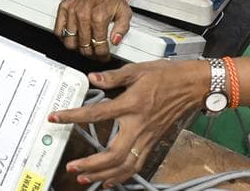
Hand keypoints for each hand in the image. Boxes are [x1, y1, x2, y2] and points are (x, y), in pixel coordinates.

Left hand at [49, 61, 206, 187]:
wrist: (192, 86)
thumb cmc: (167, 76)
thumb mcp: (138, 69)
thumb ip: (113, 77)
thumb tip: (93, 78)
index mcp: (131, 105)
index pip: (96, 113)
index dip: (74, 116)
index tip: (57, 118)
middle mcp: (138, 125)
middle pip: (113, 153)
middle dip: (91, 164)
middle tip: (72, 167)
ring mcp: (147, 137)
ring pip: (125, 165)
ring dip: (103, 175)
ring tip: (85, 179)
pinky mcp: (152, 143)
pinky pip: (137, 165)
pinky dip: (122, 176)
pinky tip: (110, 181)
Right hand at [55, 0, 131, 61]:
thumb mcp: (125, 13)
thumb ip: (122, 29)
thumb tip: (115, 41)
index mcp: (99, 17)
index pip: (99, 46)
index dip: (102, 55)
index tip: (104, 56)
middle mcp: (84, 15)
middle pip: (84, 46)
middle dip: (91, 54)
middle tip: (94, 54)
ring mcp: (72, 12)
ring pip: (70, 42)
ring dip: (78, 48)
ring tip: (84, 47)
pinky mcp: (64, 8)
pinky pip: (58, 31)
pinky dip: (64, 38)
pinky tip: (72, 38)